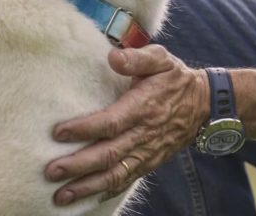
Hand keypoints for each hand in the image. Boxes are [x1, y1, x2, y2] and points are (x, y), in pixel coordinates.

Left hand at [44, 45, 209, 205]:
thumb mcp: (161, 59)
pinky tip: (85, 199)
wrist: (204, 104)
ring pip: (114, 175)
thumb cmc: (175, 79)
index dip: (84, 129)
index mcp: (143, 107)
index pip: (110, 122)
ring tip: (60, 195)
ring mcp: (146, 152)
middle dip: (78, 165)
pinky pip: (126, 181)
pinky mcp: (149, 163)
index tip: (58, 132)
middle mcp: (143, 134)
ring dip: (87, 187)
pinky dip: (105, 192)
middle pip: (107, 154)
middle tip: (51, 171)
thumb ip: (137, 58)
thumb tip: (112, 57)